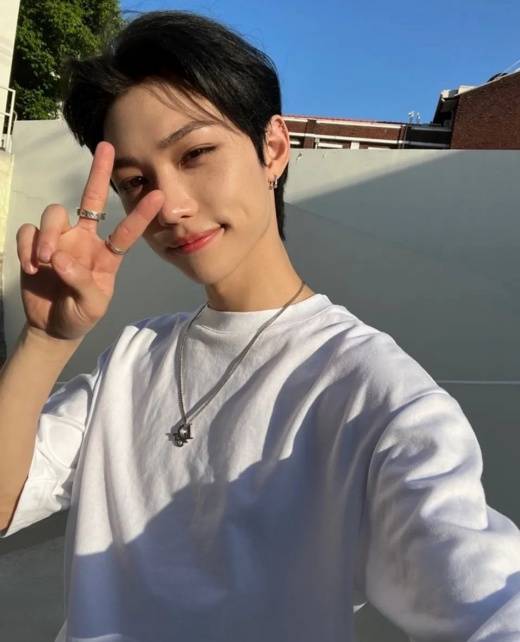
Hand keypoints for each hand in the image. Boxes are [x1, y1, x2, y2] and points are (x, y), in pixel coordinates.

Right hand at [16, 142, 163, 340]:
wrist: (52, 326)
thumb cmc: (80, 315)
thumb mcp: (91, 306)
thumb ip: (82, 283)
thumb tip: (60, 258)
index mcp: (106, 255)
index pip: (126, 231)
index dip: (141, 215)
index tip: (159, 196)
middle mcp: (84, 239)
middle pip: (91, 200)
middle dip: (98, 174)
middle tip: (106, 148)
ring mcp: (59, 240)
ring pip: (54, 214)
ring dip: (48, 234)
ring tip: (45, 261)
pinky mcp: (34, 244)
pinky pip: (27, 231)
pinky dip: (26, 248)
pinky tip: (31, 268)